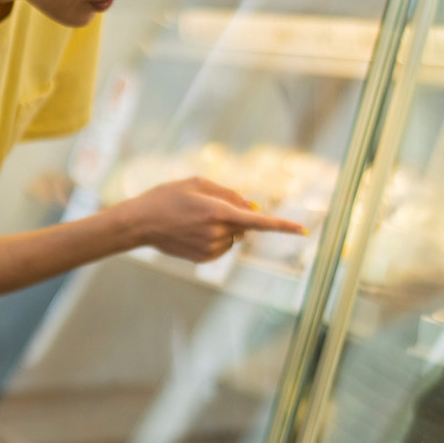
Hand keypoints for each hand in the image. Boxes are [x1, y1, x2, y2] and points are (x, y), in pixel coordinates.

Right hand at [109, 176, 305, 262]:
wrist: (140, 223)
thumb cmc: (167, 197)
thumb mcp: (197, 183)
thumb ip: (229, 193)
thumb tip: (253, 207)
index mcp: (218, 212)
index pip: (259, 221)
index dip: (283, 226)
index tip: (303, 231)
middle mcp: (217, 233)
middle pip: (244, 225)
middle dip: (236, 216)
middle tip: (207, 207)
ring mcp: (210, 248)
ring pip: (234, 237)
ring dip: (224, 227)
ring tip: (193, 219)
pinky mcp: (204, 259)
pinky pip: (222, 247)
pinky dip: (216, 239)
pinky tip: (192, 231)